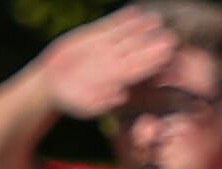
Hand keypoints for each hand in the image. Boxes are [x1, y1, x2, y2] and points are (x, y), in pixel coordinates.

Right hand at [37, 6, 178, 120]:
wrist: (51, 82)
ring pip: (129, 35)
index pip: (140, 69)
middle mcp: (118, 60)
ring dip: (142, 27)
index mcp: (119, 78)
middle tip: (170, 38)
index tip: (166, 57)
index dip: (153, 62)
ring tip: (155, 19)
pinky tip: (134, 11)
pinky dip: (122, 18)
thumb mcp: (83, 104)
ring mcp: (109, 45)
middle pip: (139, 50)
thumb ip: (101, 101)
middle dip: (154, 43)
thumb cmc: (70, 98)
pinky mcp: (97, 34)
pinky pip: (111, 24)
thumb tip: (122, 96)